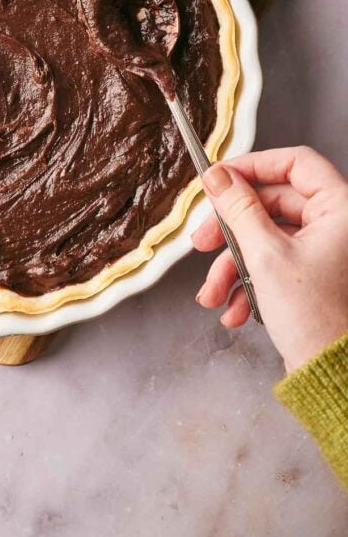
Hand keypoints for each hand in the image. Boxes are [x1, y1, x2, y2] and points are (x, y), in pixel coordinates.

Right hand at [193, 146, 347, 372]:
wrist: (333, 374)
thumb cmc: (315, 317)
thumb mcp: (265, 255)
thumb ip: (238, 208)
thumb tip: (218, 176)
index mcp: (340, 209)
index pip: (295, 162)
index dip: (253, 166)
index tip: (219, 178)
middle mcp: (336, 225)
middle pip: (272, 204)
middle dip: (231, 229)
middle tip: (202, 242)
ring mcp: (324, 251)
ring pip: (266, 238)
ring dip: (233, 265)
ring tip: (212, 293)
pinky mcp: (311, 275)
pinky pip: (272, 264)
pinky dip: (248, 284)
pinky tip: (235, 310)